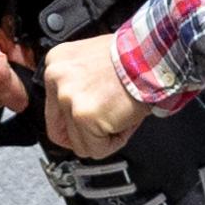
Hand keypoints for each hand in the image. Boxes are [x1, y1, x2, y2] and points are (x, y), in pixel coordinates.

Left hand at [43, 35, 144, 157]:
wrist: (152, 56)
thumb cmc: (134, 56)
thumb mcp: (93, 60)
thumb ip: (78, 84)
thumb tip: (76, 112)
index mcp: (57, 63)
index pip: (52, 109)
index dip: (73, 122)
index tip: (87, 124)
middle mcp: (57, 79)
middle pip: (60, 130)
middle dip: (84, 135)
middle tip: (104, 128)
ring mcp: (68, 98)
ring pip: (80, 143)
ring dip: (103, 137)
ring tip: (121, 117)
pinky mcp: (84, 116)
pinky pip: (97, 148)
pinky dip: (115, 142)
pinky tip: (126, 122)